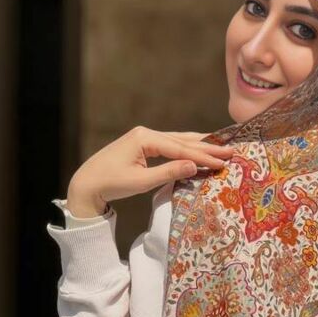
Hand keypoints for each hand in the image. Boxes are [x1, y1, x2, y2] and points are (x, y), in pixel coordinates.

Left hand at [66, 126, 235, 216]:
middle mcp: (146, 133)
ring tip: (220, 148)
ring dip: (199, 146)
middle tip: (230, 151)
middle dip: (207, 147)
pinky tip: (199, 149)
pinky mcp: (143, 144)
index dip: (203, 156)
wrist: (87, 183)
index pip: (180, 148)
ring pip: (178, 140)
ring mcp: (144, 137)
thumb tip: (195, 166)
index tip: (222, 161)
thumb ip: (168, 172)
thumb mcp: (140, 181)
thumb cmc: (111, 183)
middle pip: (182, 140)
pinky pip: (170, 145)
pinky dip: (187, 148)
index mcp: (144, 138)